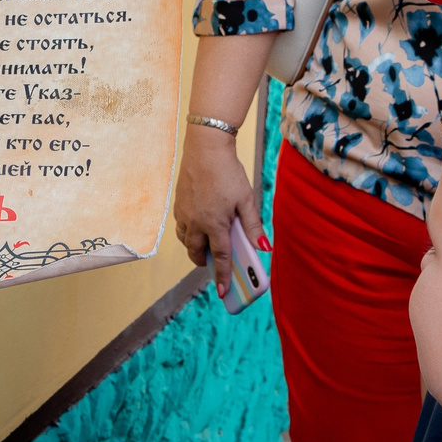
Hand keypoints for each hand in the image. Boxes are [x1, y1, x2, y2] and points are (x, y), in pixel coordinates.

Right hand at [176, 125, 267, 293]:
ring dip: (194, 248)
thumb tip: (264, 248)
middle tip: (213, 265)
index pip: (219, 257)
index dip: (223, 276)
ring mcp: (184, 213)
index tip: (223, 292)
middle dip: (203, 263)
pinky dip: (187, 232)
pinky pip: (180, 226)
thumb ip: (253, 226)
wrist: (205, 148)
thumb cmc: (228, 173)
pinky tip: (197, 225)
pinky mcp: (178, 204)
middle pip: (196, 253)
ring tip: (204, 246)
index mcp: (214, 224)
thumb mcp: (246, 199)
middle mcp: (195, 222)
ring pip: (185, 240)